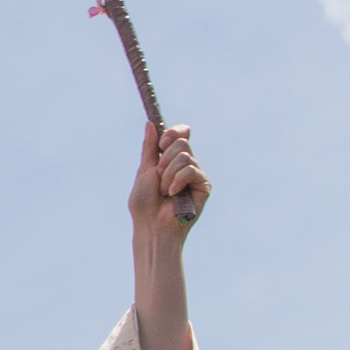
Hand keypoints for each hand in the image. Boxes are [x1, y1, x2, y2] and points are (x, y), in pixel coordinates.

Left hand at [129, 123, 209, 238]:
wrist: (151, 225)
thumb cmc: (145, 203)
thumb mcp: (145, 170)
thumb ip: (150, 147)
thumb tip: (150, 124)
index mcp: (171, 160)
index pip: (181, 134)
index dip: (173, 133)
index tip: (161, 145)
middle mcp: (186, 165)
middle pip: (182, 142)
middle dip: (164, 159)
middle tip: (158, 177)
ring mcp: (196, 175)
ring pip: (184, 156)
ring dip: (168, 174)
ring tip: (164, 191)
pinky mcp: (204, 186)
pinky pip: (191, 170)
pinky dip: (177, 181)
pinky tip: (173, 194)